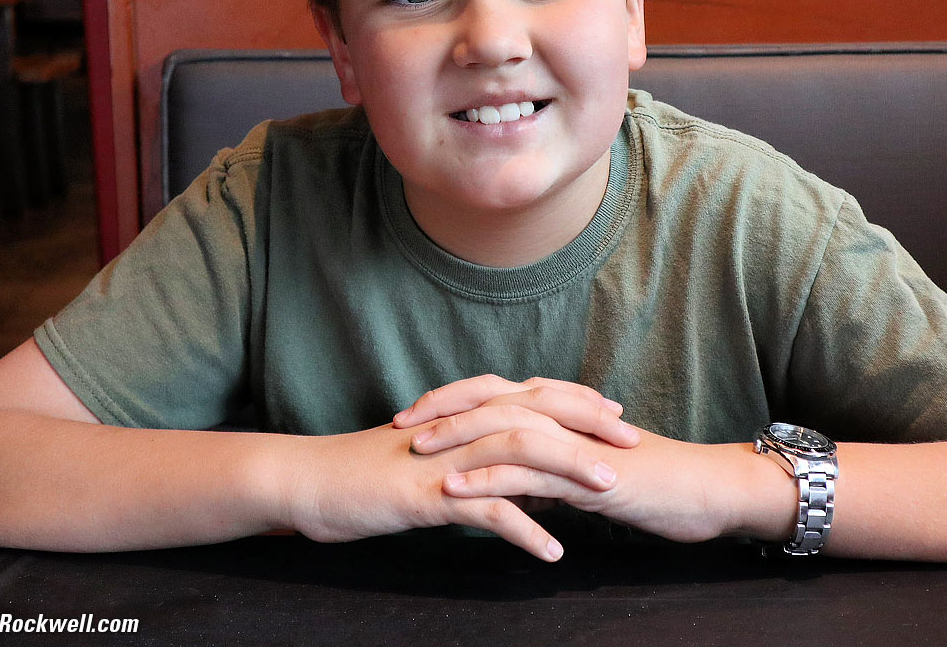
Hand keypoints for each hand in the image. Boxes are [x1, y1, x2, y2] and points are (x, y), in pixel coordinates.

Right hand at [279, 382, 639, 561]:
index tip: (619, 416)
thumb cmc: (371, 470)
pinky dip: (523, 528)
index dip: (578, 403)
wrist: (313, 480)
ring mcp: (447, 458)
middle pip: (538, 414)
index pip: (533, 396)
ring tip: (609, 491)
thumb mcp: (431, 453)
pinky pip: (485, 510)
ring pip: (520, 452)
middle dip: (589, 426)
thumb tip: (514, 466)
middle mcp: (461, 426)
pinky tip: (552, 550)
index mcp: (464, 413)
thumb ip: (472, 450)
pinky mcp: (429, 495)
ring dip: (568, 469)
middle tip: (633, 443)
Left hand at [414, 420, 747, 543]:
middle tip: (398, 423)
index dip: (453, 397)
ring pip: (503, 428)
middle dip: (441, 408)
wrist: (702, 490)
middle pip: (491, 397)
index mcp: (563, 408)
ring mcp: (574, 441)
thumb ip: (554, 469)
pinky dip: (487, 479)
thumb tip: (520, 485)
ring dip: (455, 438)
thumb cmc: (652, 481)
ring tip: (414, 451)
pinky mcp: (585, 473)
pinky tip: (454, 491)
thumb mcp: (591, 470)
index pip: (497, 390)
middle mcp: (564, 414)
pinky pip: (527, 473)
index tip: (413, 411)